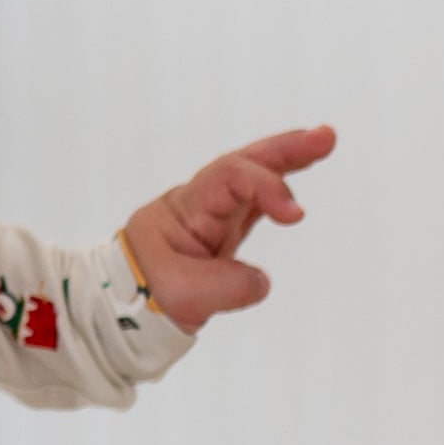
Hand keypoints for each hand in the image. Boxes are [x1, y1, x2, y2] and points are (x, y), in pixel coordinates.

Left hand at [121, 124, 336, 330]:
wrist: (117, 307)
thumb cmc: (140, 295)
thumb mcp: (181, 295)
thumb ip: (228, 286)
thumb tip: (261, 280)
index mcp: (185, 208)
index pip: (232, 176)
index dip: (268, 186)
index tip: (295, 215)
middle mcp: (199, 203)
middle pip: (243, 163)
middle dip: (285, 149)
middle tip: (326, 137)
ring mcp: (209, 217)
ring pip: (250, 179)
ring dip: (285, 162)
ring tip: (323, 142)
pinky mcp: (217, 235)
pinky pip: (250, 206)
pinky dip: (273, 196)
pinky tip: (293, 195)